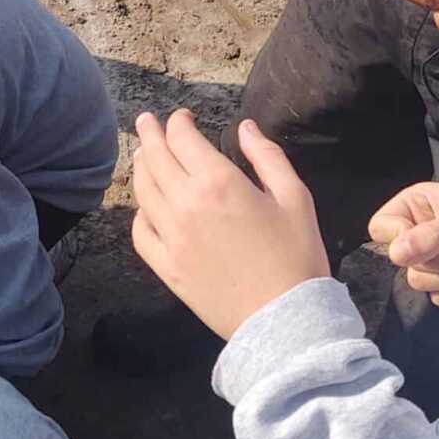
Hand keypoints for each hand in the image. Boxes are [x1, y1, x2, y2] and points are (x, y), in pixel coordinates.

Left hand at [130, 112, 331, 340]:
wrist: (286, 320)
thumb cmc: (297, 256)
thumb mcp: (294, 197)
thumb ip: (267, 156)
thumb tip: (245, 127)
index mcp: (218, 182)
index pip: (182, 138)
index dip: (179, 122)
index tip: (184, 118)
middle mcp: (186, 204)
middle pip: (155, 157)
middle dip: (150, 133)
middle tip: (146, 121)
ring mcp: (172, 237)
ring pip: (143, 190)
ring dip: (141, 166)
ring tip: (143, 154)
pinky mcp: (167, 267)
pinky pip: (141, 232)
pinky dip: (140, 212)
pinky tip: (147, 206)